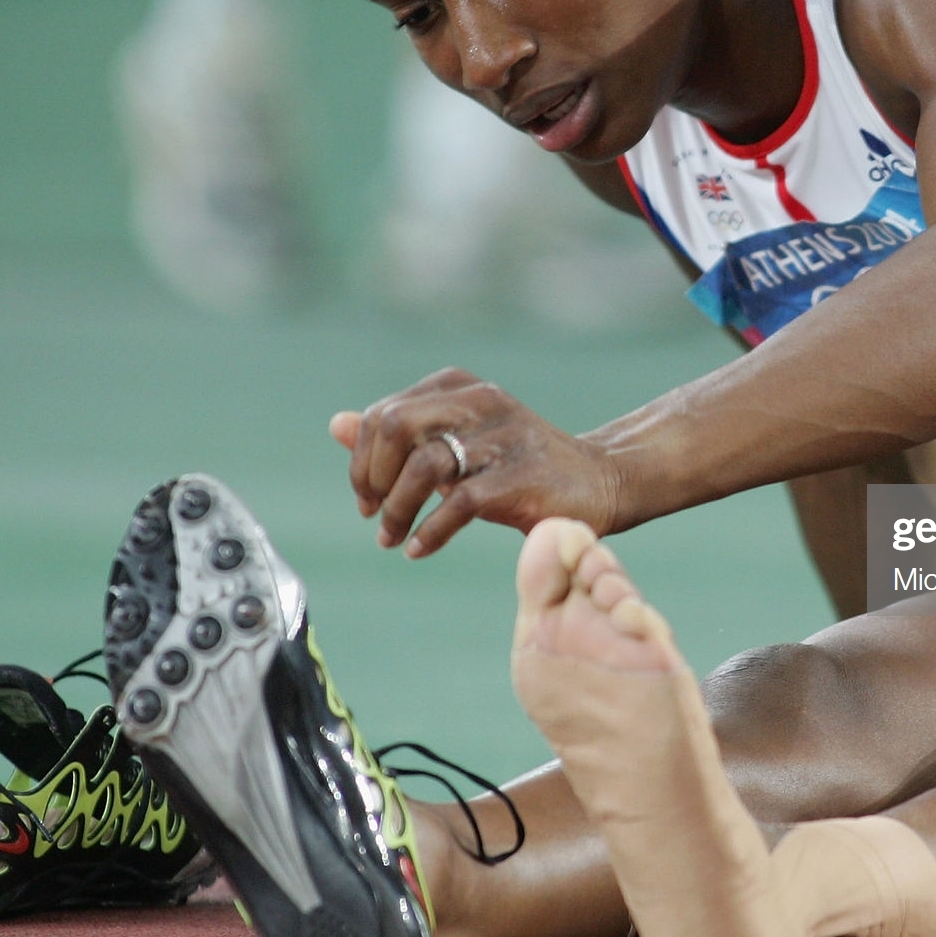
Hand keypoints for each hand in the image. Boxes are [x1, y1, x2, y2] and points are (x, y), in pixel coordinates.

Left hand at [330, 368, 623, 557]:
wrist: (598, 482)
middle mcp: (480, 401)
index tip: (367, 498)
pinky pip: (459, 502)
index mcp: (459, 387)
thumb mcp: (453, 444)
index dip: (363, 460)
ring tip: (393, 537)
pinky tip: (420, 549)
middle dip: (373, 477)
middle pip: (395, 426)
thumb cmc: (515, 467)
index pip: (383, 414)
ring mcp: (504, 436)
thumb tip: (337, 424)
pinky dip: (430, 531)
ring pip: (424, 464)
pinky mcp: (522, 476)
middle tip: (374, 513)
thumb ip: (399, 435)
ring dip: (397, 510)